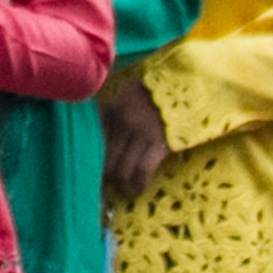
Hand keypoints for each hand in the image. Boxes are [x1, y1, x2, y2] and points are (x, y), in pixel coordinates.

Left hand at [98, 77, 171, 196]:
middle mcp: (122, 124)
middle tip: (108, 183)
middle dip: (105, 176)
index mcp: (111, 112)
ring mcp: (140, 135)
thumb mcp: (124, 95)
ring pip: (122, 169)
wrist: (182, 84)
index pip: (94, 142)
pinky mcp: (160, 144)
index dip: (91, 159)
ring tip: (124, 188)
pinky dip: (139, 183)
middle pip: (106, 160)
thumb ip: (110, 112)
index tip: (90, 170)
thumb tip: (95, 131)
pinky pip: (143, 170)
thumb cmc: (152, 91)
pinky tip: (138, 188)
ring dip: (122, 183)